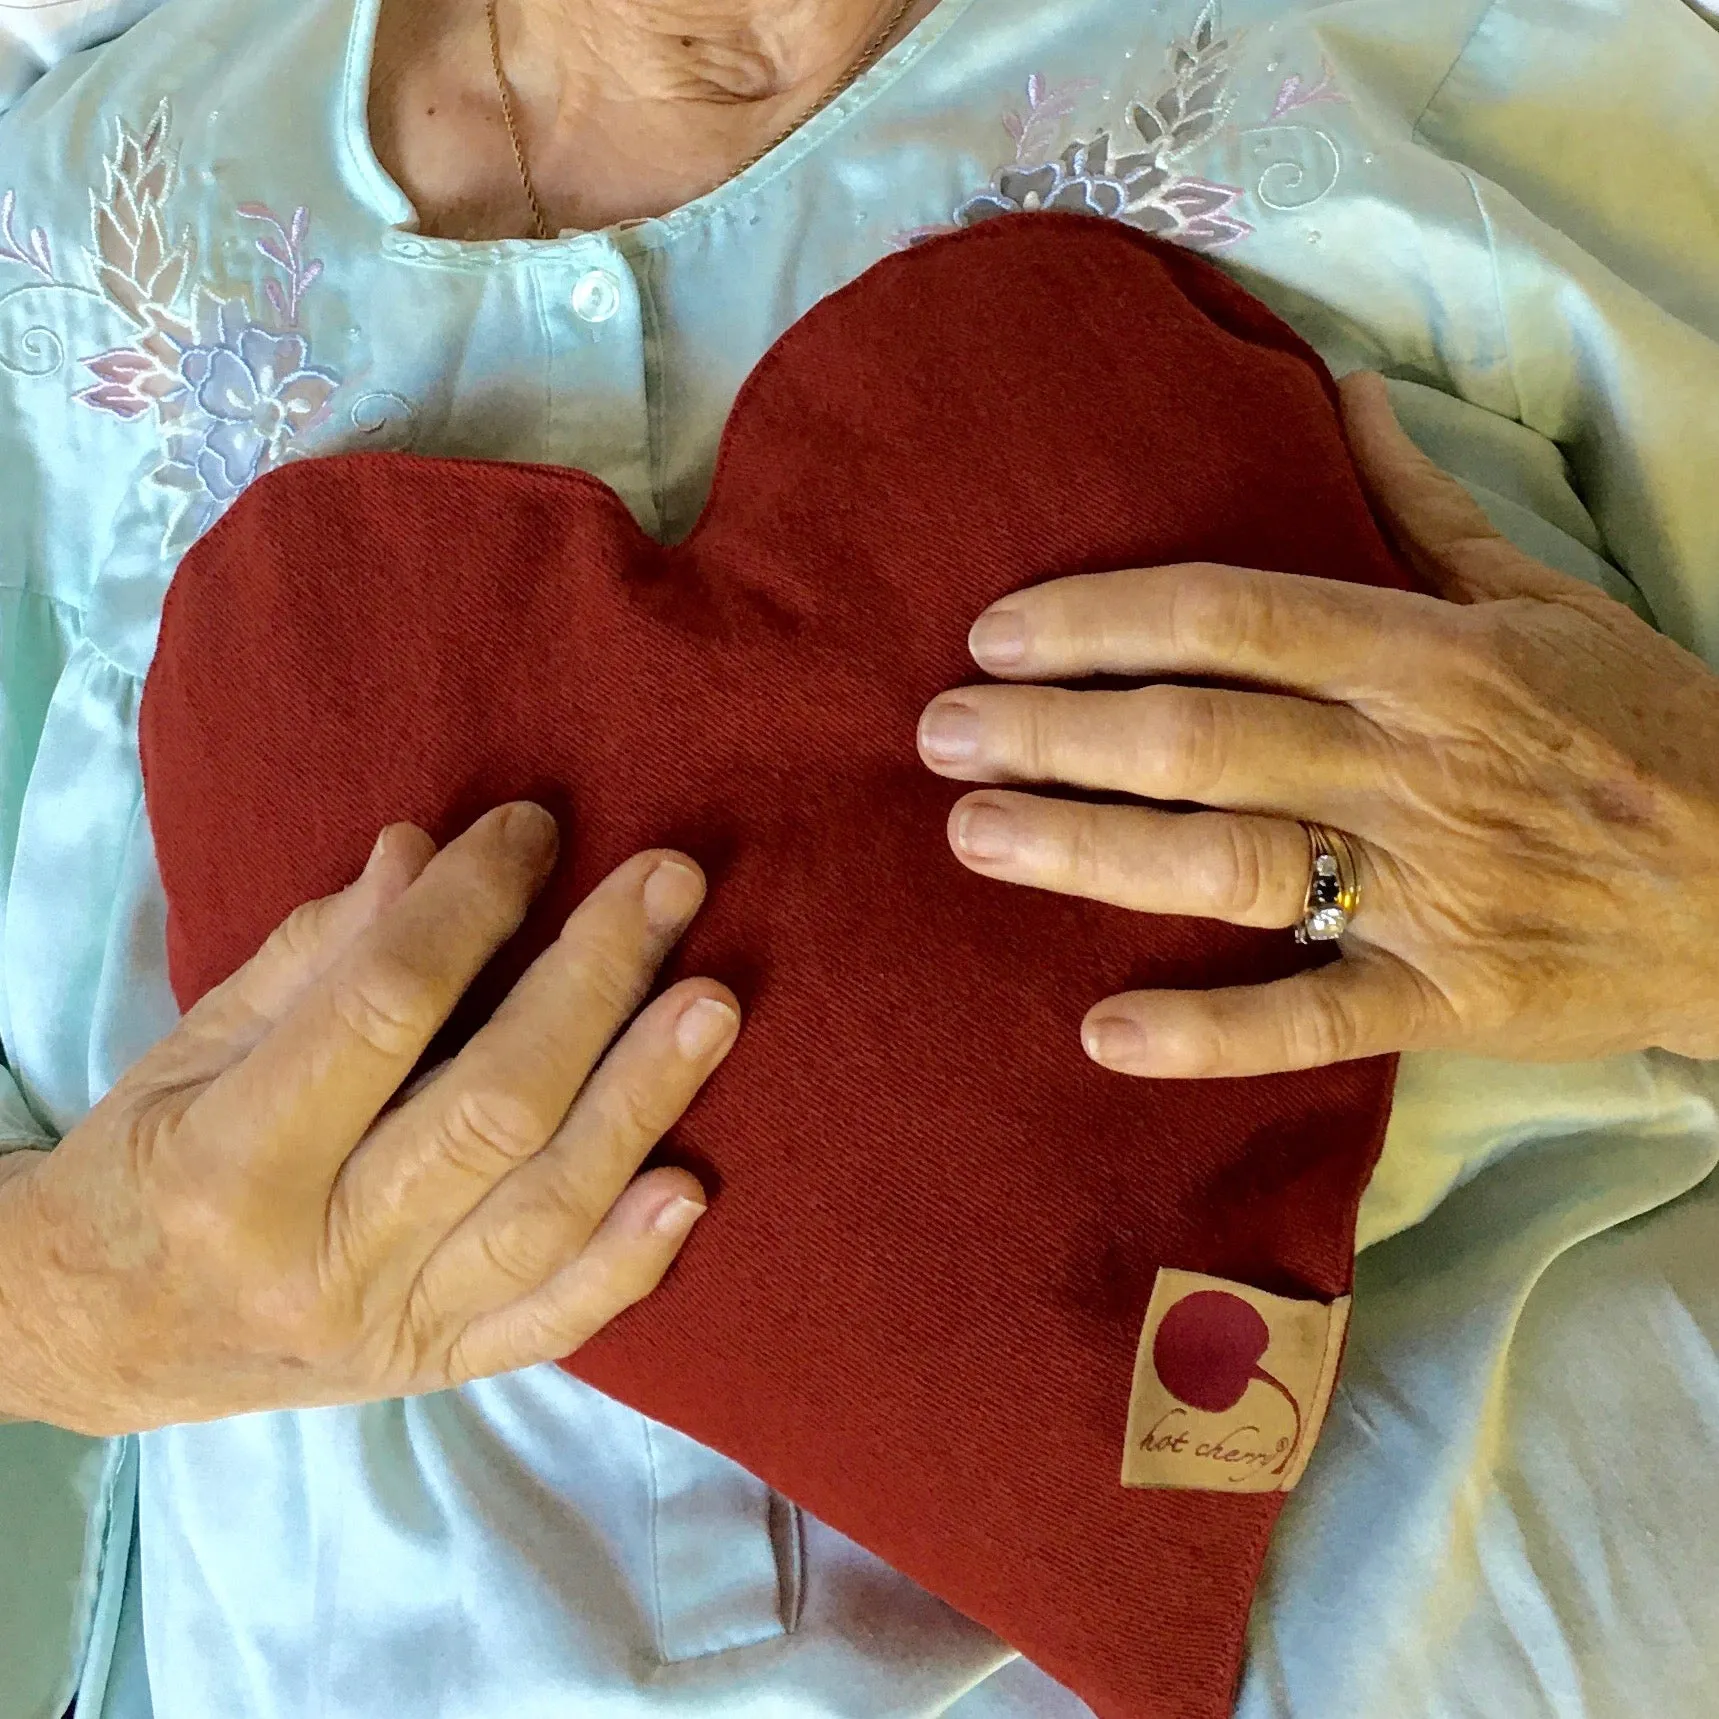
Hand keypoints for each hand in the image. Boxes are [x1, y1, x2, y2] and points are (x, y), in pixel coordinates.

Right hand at [0, 806, 737, 1435]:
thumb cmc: (149, 1165)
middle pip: (493, 1108)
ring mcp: (388, 1329)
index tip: (534, 829)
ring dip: (640, 1100)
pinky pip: (550, 1324)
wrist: (102, 1339)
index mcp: (229, 1163)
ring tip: (713, 1003)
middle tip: (667, 882)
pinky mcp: (438, 1370)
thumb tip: (424, 855)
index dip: (471, 906)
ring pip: (543, 1212)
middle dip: (592, 982)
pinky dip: (626, 1261)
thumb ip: (312, 957)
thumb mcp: (195, 1047)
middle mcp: (316, 1261)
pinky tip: (691, 1186)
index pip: (383, 1010)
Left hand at [917, 372, 1718, 1077]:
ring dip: (1088, 852)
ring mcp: (1431, 891)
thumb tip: (1341, 393)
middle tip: (937, 734)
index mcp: (1436, 658)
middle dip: (1054, 733)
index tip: (998, 634)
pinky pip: (1313, 1019)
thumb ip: (1430, 509)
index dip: (1103, 620)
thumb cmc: (1651, 731)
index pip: (1234, 618)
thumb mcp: (1555, 599)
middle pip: (1200, 738)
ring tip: (973, 836)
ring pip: (1230, 864)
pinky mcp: (1450, 1001)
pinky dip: (1210, 1033)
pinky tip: (1103, 1033)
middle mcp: (1416, 767)